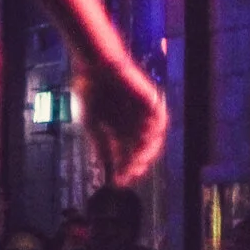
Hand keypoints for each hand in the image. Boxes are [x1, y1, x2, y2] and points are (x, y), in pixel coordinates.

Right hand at [82, 62, 165, 186]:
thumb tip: (105, 167)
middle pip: (140, 151)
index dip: (122, 169)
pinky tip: (143, 144)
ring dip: (145, 153)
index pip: (124, 154)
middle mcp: (134, 124)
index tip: (117, 182)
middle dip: (135, 165)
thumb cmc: (90, 91)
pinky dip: (152, 134)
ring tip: (137, 163)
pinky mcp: (152, 103)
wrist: (95, 66)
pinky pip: (159, 122)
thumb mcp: (92, 124)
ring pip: (151, 140)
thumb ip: (101, 145)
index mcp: (118, 129)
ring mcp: (144, 115)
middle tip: (129, 176)